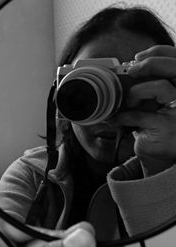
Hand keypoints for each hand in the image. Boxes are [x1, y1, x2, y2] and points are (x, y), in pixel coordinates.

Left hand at [115, 45, 175, 174]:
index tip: (138, 57)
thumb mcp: (152, 101)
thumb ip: (148, 84)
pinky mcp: (167, 127)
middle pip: (175, 68)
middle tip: (131, 70)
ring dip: (136, 93)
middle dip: (150, 64)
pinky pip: (140, 113)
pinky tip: (117, 120)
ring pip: (159, 87)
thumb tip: (130, 67)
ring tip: (128, 103)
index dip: (160, 53)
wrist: (156, 152)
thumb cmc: (153, 123)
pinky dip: (123, 116)